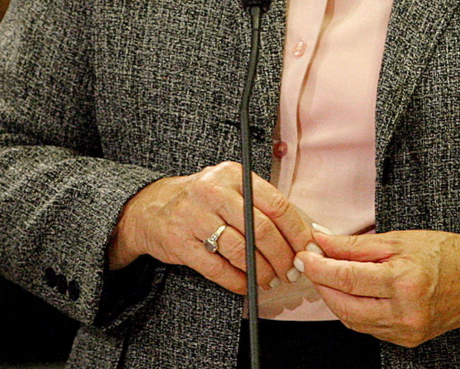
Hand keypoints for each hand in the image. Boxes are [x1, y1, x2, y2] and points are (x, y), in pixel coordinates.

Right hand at [107, 161, 316, 295]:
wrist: (152, 208)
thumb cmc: (203, 199)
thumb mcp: (230, 186)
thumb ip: (261, 203)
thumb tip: (302, 232)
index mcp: (234, 174)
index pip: (275, 204)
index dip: (296, 231)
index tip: (307, 249)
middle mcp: (214, 191)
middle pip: (260, 229)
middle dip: (281, 256)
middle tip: (291, 271)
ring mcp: (195, 216)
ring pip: (240, 250)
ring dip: (261, 271)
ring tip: (270, 280)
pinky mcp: (181, 243)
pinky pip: (217, 268)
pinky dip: (238, 281)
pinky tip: (248, 285)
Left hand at [296, 229, 459, 346]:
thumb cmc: (442, 252)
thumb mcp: (399, 239)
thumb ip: (357, 245)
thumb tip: (322, 241)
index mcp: (404, 280)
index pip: (348, 278)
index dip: (320, 267)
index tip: (305, 254)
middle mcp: (405, 311)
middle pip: (345, 305)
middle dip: (322, 285)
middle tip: (310, 264)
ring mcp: (406, 330)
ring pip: (354, 320)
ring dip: (334, 299)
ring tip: (326, 276)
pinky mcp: (407, 340)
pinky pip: (369, 327)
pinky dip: (353, 310)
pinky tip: (349, 292)